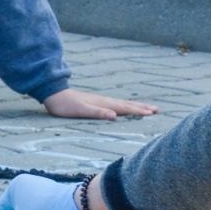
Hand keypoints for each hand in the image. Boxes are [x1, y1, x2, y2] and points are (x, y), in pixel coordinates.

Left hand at [43, 88, 157, 120]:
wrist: (54, 94)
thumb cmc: (66, 105)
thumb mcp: (80, 110)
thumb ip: (97, 112)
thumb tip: (114, 115)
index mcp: (103, 104)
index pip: (124, 108)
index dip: (138, 111)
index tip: (152, 113)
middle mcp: (104, 101)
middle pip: (127, 104)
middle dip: (142, 107)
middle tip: (156, 110)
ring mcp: (100, 101)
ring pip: (122, 103)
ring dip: (135, 106)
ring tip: (146, 108)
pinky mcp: (96, 102)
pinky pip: (115, 104)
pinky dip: (124, 106)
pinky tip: (124, 108)